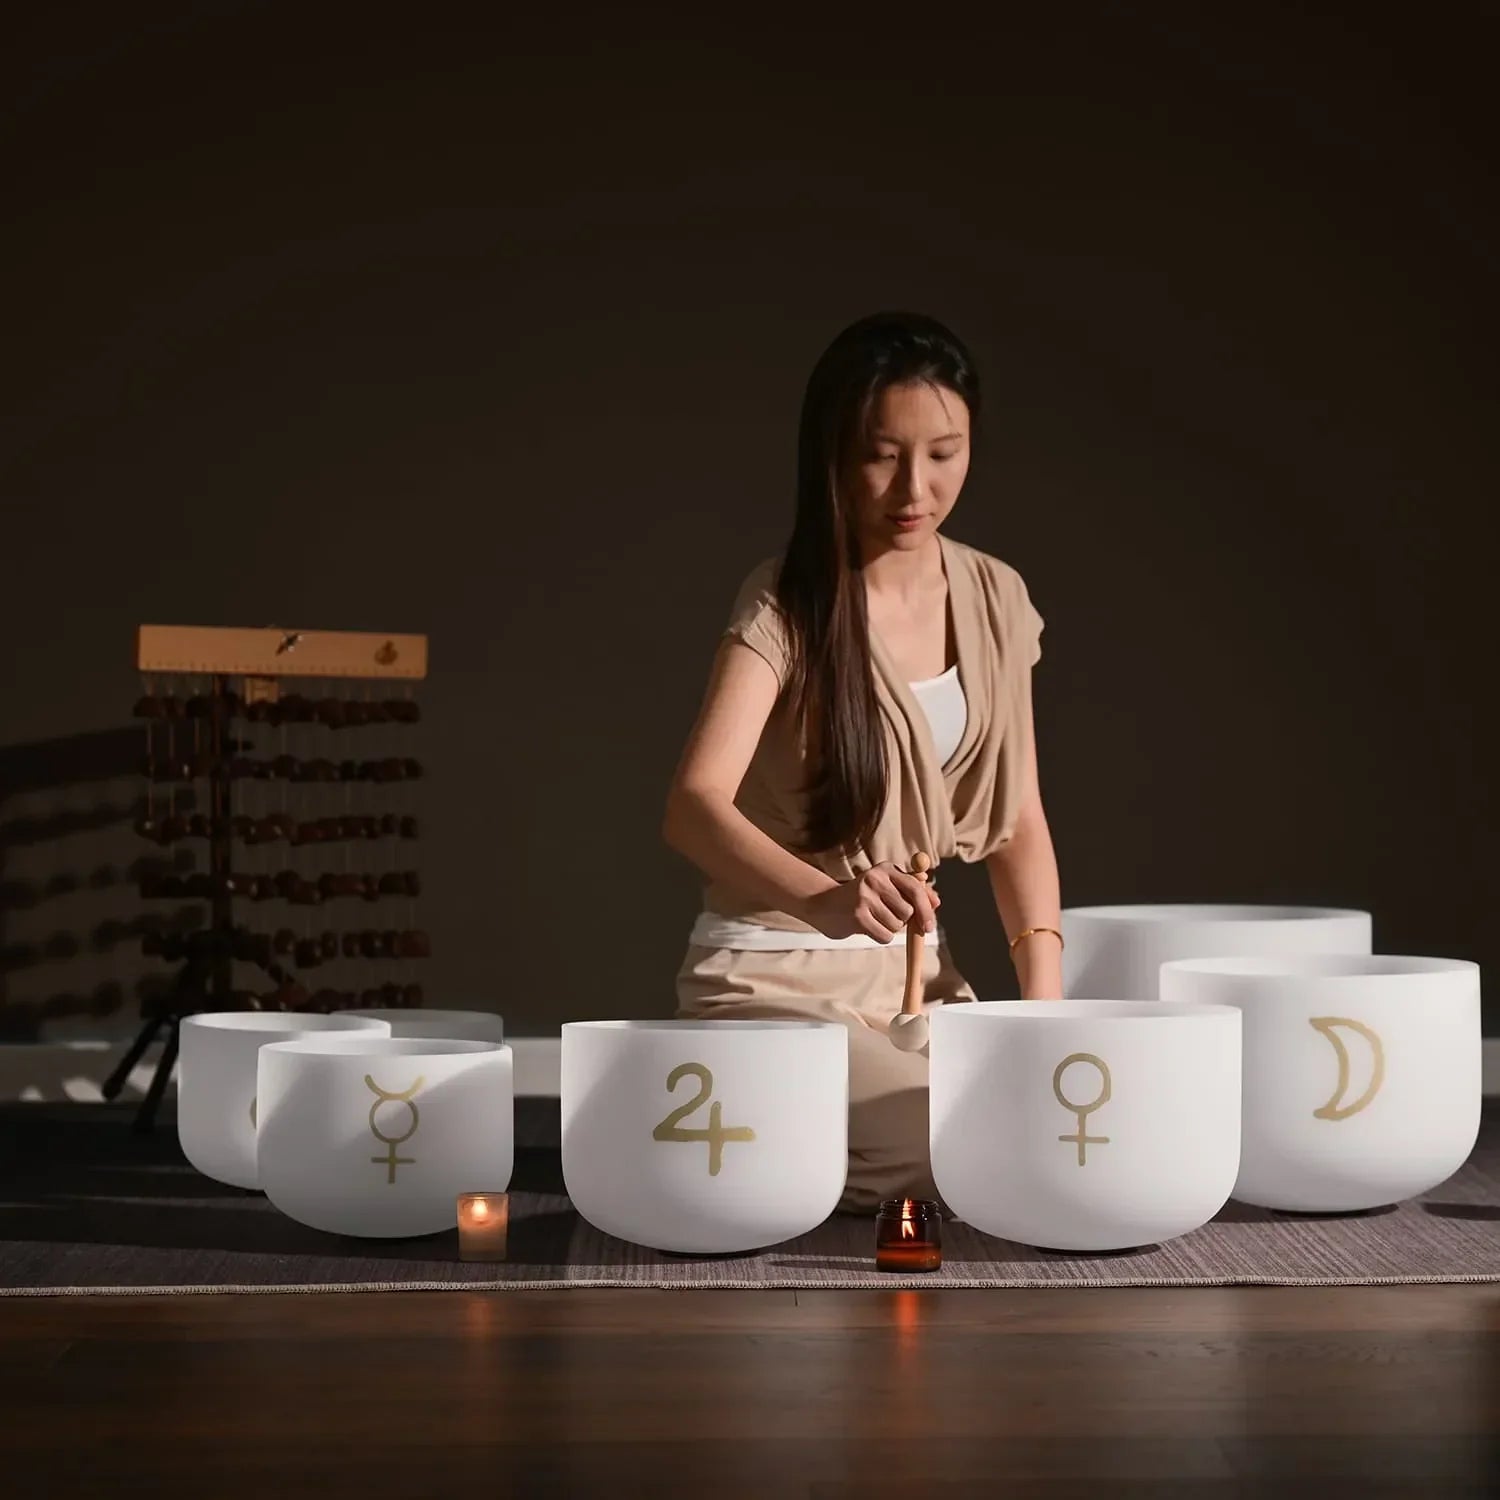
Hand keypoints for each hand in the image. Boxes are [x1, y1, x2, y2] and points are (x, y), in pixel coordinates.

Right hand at [798, 862, 940, 942]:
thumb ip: (912, 892)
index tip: (929, 926)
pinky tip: (867, 927)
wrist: (822, 903)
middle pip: (908, 911)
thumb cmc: (860, 897)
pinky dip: (880, 936)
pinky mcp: (857, 915)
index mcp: (886, 869)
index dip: (926, 909)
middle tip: (885, 916)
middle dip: (901, 920)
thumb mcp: (885, 887)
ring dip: (888, 928)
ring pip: (897, 926)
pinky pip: (885, 936)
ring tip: (872, 919)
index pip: (916, 889)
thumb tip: (936, 902)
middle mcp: (875, 879)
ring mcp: (865, 896)